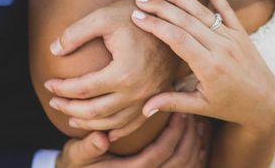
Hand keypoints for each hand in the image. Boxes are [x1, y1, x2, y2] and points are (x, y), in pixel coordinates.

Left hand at [46, 0, 181, 139]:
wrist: (172, 18)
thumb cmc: (135, 14)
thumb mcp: (103, 16)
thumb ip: (75, 33)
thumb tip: (53, 50)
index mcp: (123, 73)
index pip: (83, 89)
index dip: (61, 88)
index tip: (48, 83)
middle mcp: (137, 91)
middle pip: (94, 112)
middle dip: (69, 108)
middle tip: (53, 101)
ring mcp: (149, 98)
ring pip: (112, 123)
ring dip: (88, 124)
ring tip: (71, 116)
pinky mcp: (156, 98)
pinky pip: (134, 124)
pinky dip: (115, 130)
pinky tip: (104, 129)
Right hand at [56, 113, 208, 167]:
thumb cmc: (77, 163)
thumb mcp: (76, 155)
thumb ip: (87, 148)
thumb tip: (100, 138)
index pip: (159, 155)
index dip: (173, 134)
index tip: (180, 112)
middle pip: (179, 163)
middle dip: (190, 138)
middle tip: (192, 114)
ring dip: (196, 146)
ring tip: (197, 124)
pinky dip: (196, 156)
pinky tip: (198, 139)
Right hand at [131, 0, 274, 133]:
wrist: (265, 102)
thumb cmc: (230, 106)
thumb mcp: (201, 107)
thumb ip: (173, 103)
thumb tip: (144, 109)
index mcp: (209, 67)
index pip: (177, 39)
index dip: (156, 26)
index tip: (136, 16)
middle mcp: (221, 48)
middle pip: (186, 21)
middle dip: (161, 7)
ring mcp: (233, 37)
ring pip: (202, 11)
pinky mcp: (241, 32)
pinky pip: (227, 8)